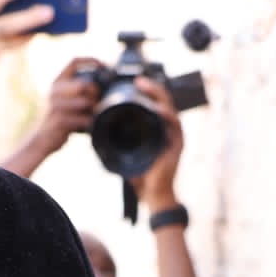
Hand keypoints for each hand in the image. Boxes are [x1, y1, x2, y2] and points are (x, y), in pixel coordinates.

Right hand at [4, 57, 101, 174]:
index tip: (105, 66)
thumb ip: (77, 90)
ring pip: (85, 103)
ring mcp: (55, 106)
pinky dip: (88, 122)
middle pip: (84, 84)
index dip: (91, 61)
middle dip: (95, 92)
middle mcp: (55, 91)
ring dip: (93, 109)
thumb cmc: (58, 118)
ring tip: (93, 114)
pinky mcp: (59, 121)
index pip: (74, 62)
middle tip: (98, 101)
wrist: (40, 139)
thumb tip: (102, 86)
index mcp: (57, 82)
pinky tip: (88, 125)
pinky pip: (83, 119)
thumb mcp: (64, 99)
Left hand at [128, 75, 184, 209]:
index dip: (146, 91)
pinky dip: (166, 115)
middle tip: (137, 81)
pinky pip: (175, 124)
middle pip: (163, 100)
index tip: (133, 84)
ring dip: (158, 95)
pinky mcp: (178, 144)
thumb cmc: (141, 176)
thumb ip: (117, 142)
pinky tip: (158, 109)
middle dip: (151, 87)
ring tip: (145, 87)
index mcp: (157, 129)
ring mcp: (174, 135)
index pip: (154, 103)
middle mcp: (168, 129)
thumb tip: (97, 134)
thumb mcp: (126, 154)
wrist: (153, 196)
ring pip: (170, 107)